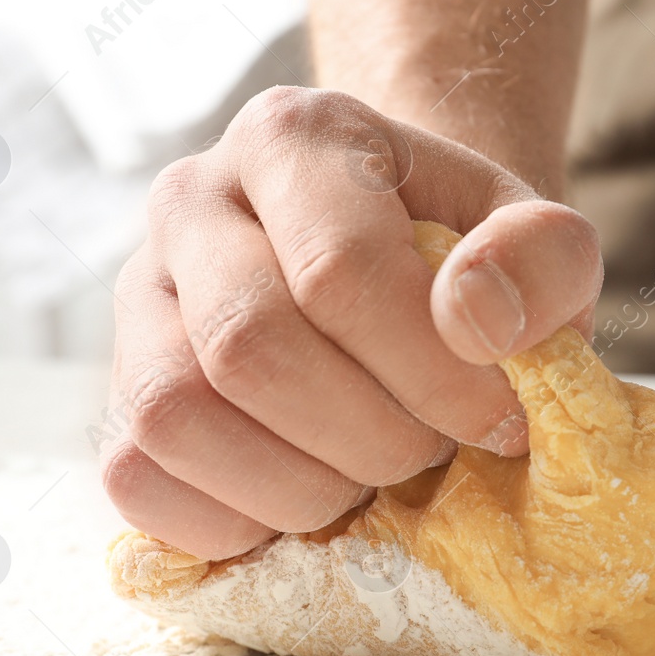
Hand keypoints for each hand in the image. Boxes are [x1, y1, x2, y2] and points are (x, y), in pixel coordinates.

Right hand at [100, 88, 600, 559]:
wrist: (401, 268)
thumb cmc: (470, 261)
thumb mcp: (536, 240)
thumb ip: (542, 260)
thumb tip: (475, 321)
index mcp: (294, 136)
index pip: (339, 268)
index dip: (432, 372)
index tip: (500, 423)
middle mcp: (190, 199)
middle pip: (250, 346)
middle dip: (369, 435)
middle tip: (434, 451)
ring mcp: (136, 296)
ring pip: (175, 414)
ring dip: (300, 485)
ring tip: (373, 475)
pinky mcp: (112, 388)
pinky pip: (134, 478)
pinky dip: (231, 520)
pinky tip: (309, 496)